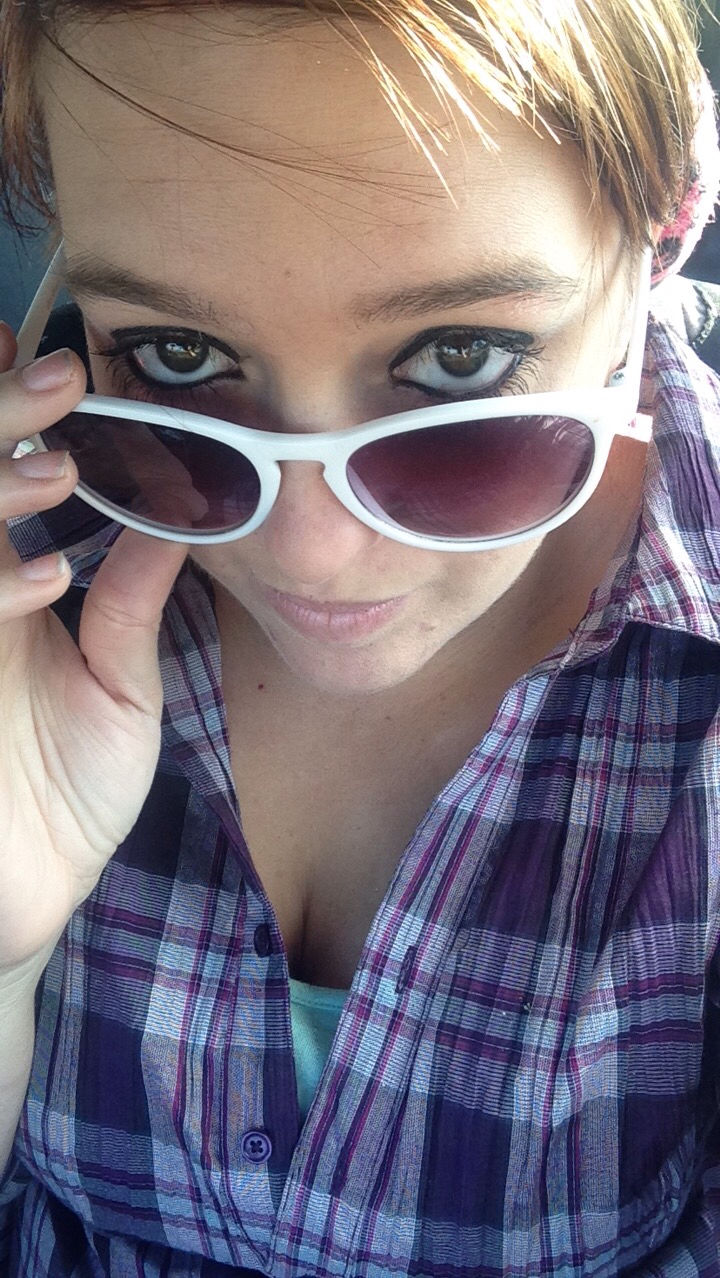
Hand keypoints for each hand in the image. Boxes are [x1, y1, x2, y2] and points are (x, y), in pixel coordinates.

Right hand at [0, 323, 187, 973]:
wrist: (31, 895)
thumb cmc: (67, 794)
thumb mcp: (119, 690)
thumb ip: (133, 605)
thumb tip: (183, 517)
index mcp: (3, 587)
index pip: (0, 481)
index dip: (11, 420)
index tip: (51, 362)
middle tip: (53, 380)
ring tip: (51, 472)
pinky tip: (38, 581)